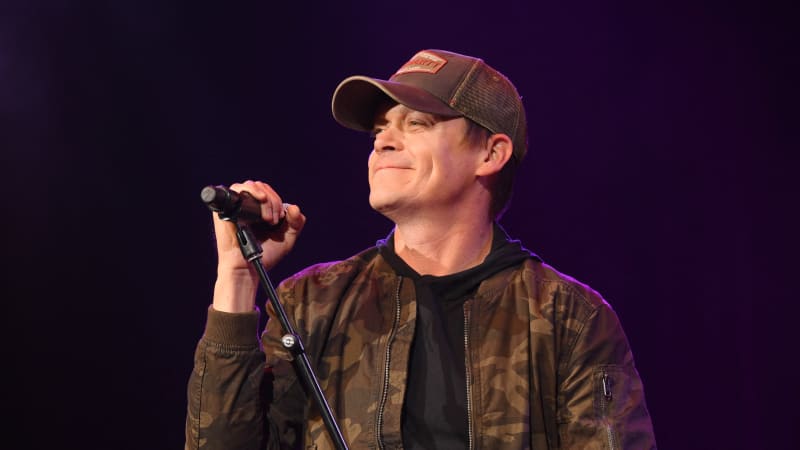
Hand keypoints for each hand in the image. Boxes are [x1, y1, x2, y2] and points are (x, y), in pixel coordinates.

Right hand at [211, 180, 305, 311]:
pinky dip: (250, 190)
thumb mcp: (287, 238)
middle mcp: (247, 206)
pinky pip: (236, 188)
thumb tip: (293, 207)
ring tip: (267, 218)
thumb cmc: (264, 255)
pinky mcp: (226, 208)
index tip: (280, 218)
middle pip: (261, 187)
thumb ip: (295, 223)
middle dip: (273, 201)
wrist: (248, 267)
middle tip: (273, 220)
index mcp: (260, 211)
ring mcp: (236, 206)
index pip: (269, 192)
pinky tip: (260, 199)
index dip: (277, 201)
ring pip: (251, 185)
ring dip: (265, 198)